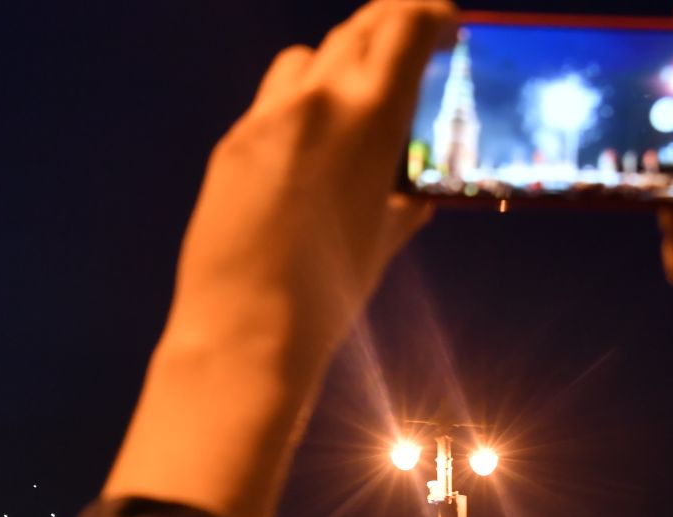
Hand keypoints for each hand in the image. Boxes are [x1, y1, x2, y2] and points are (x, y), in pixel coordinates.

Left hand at [106, 0, 456, 516]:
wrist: (245, 329)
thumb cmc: (326, 294)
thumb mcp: (382, 240)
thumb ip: (403, 204)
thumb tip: (414, 199)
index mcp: (370, 115)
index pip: (405, 25)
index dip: (429, 13)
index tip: (443, 20)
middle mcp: (317, 102)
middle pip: (356, 29)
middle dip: (387, 25)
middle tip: (408, 35)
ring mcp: (264, 121)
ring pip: (304, 60)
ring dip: (333, 62)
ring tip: (350, 89)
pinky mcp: (229, 147)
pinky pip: (268, 107)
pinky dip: (294, 110)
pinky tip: (303, 147)